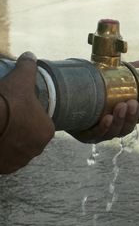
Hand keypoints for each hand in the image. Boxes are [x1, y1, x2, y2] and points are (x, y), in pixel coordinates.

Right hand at [0, 52, 54, 173]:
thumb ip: (27, 68)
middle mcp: (36, 150)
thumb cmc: (5, 102)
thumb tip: (30, 55)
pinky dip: (1, 155)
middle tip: (6, 120)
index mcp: (47, 131)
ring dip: (11, 144)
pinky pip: (4, 161)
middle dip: (20, 132)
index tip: (18, 112)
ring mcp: (19, 161)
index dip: (29, 117)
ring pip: (17, 150)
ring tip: (0, 131)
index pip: (40, 124)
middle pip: (29, 138)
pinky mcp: (3, 169)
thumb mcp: (19, 81)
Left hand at [69, 60, 138, 143]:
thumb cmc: (92, 91)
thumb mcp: (110, 80)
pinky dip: (103, 128)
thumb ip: (127, 73)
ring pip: (115, 132)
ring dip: (120, 120)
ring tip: (120, 106)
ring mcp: (101, 134)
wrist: (64, 100)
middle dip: (131, 115)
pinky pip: (96, 134)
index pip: (138, 117)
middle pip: (128, 127)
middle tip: (131, 103)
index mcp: (122, 117)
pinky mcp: (86, 136)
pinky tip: (107, 118)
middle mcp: (114, 128)